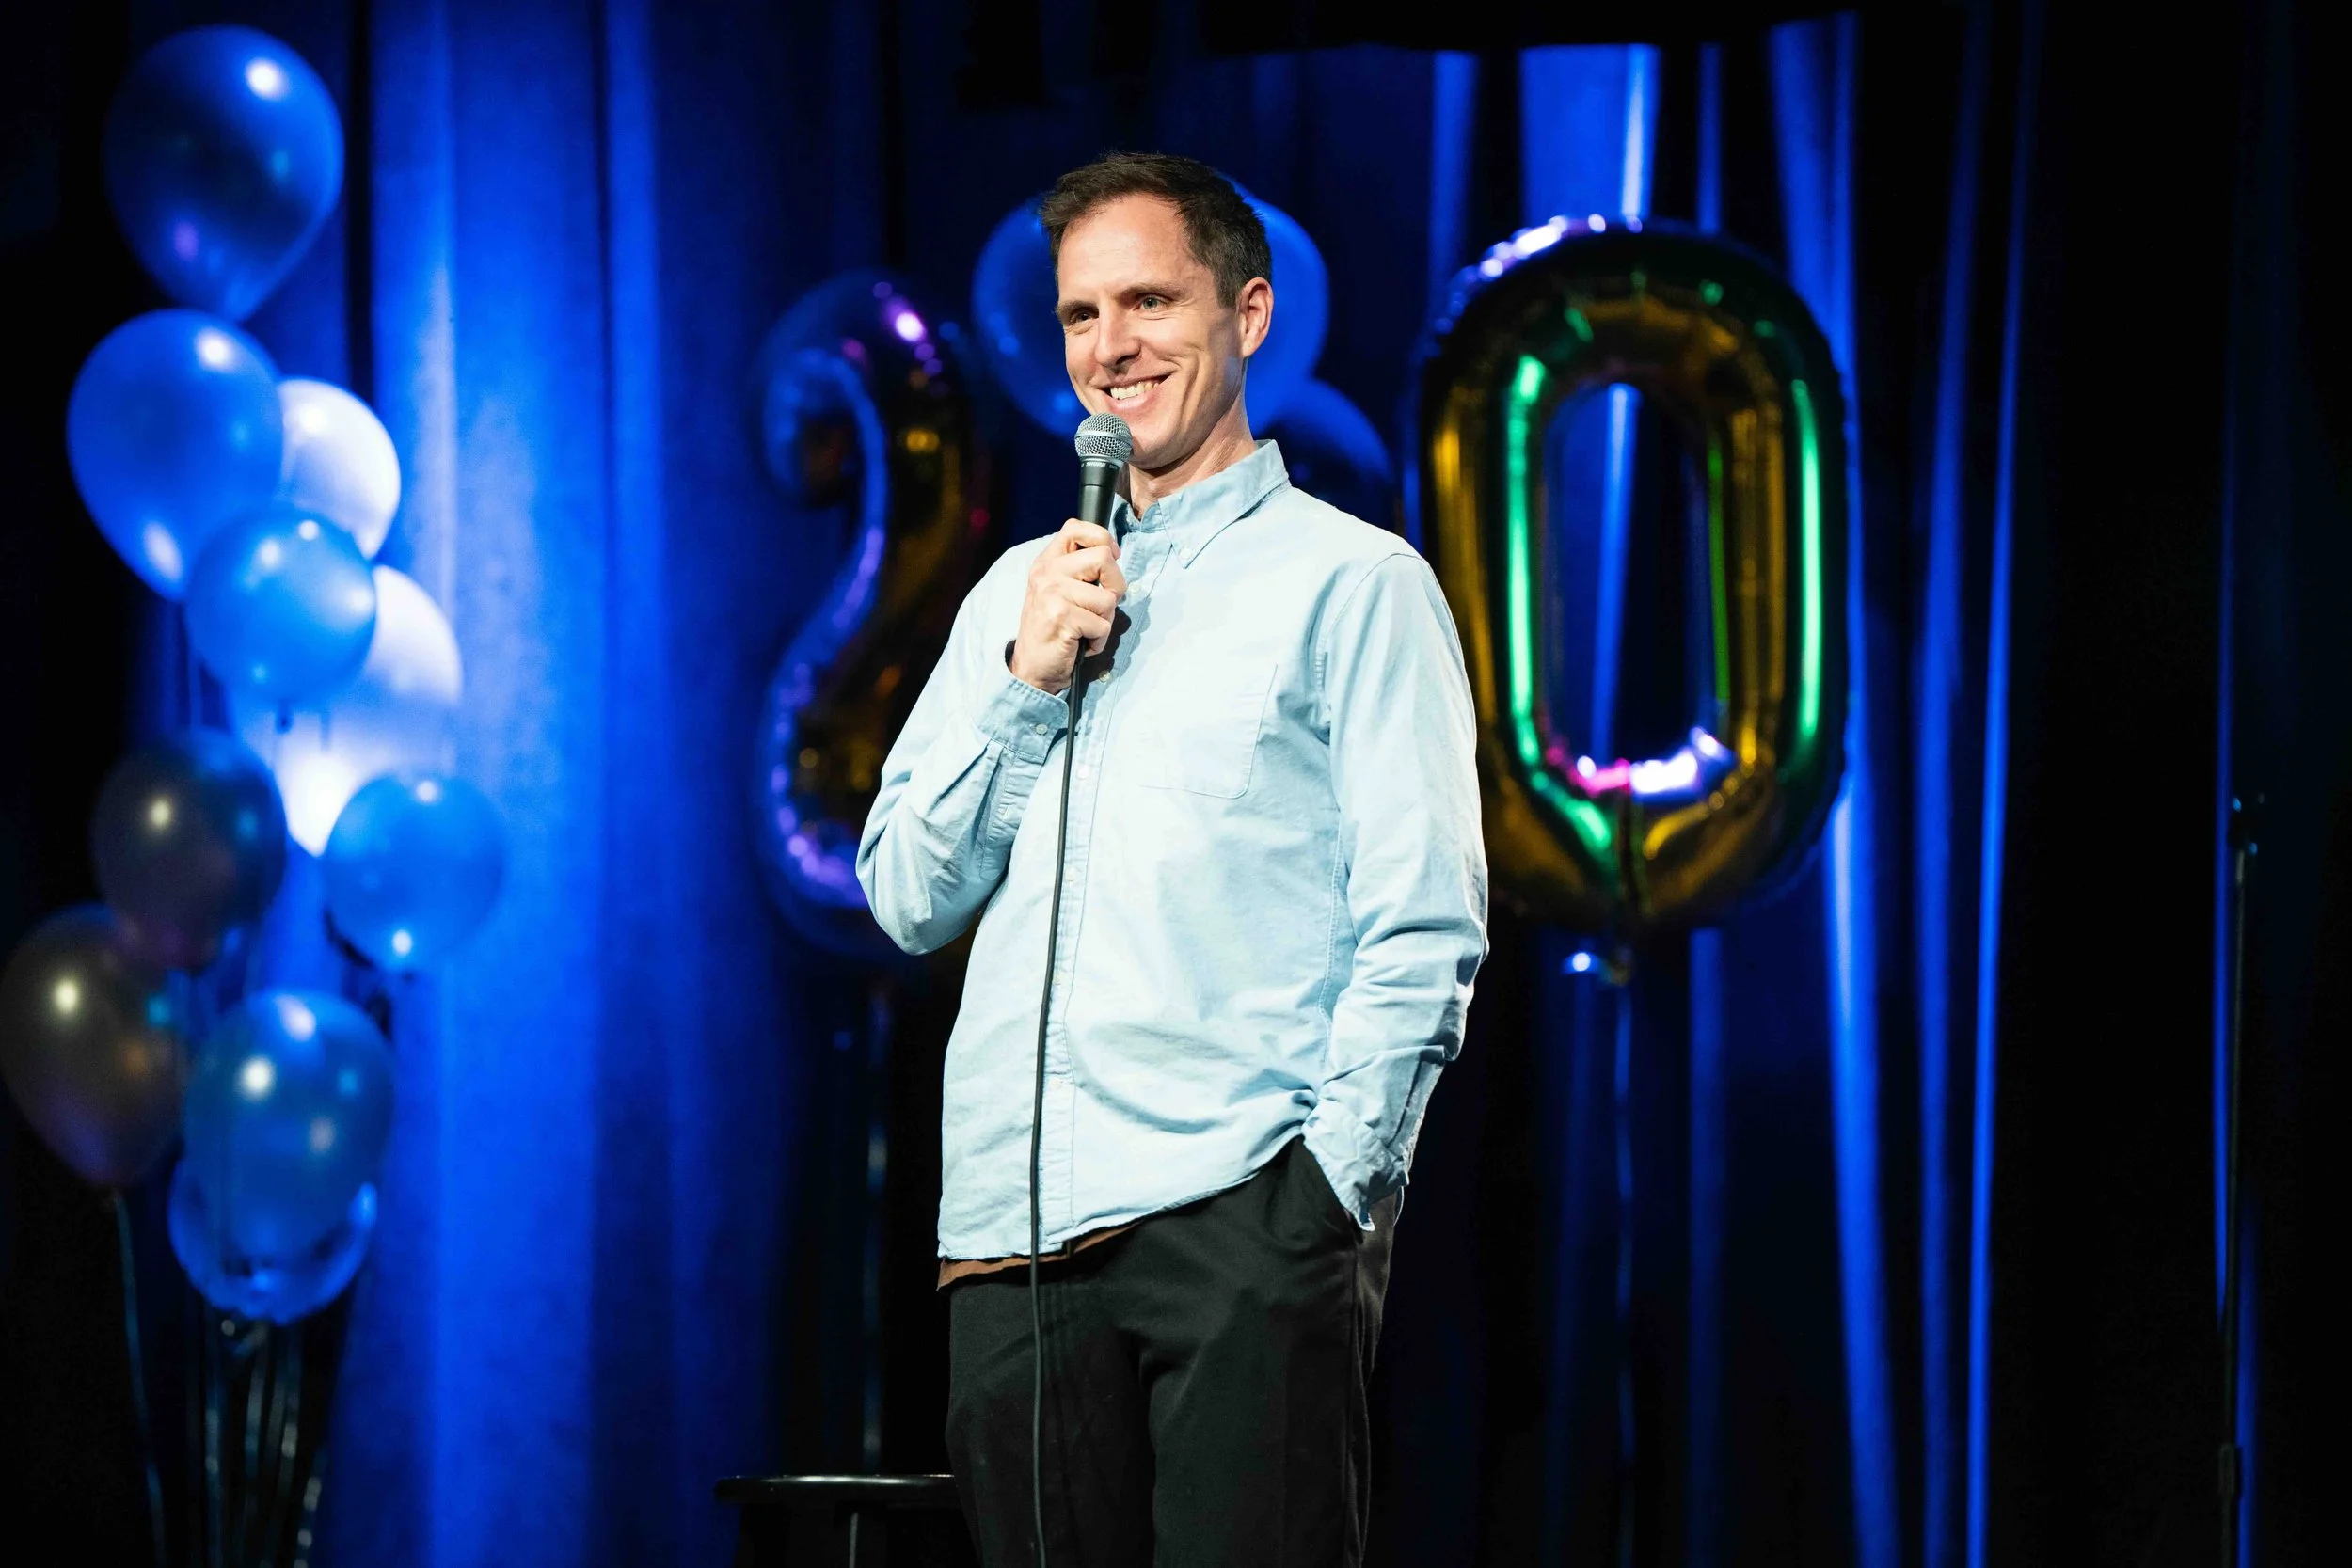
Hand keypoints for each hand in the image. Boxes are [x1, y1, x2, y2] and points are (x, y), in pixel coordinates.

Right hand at [1009, 519, 1126, 693]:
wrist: (1031, 668)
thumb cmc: (1053, 630)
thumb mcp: (1058, 590)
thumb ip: (1078, 569)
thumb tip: (1113, 553)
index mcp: (1047, 562)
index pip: (1077, 527)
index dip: (1103, 540)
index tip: (1109, 559)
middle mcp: (1047, 572)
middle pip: (1104, 558)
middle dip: (1115, 585)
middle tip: (1101, 605)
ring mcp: (1052, 594)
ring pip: (1108, 597)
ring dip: (1105, 619)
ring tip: (1085, 628)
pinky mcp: (1061, 617)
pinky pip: (1103, 625)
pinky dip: (1099, 639)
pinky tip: (1081, 642)